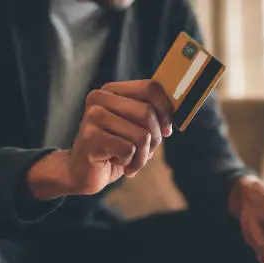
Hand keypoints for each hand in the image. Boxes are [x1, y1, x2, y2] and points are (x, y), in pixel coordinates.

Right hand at [27, 80, 172, 199]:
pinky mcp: (90, 138)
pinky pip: (129, 150)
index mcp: (112, 91)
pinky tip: (117, 163)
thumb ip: (153, 115)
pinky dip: (130, 163)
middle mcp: (99, 98)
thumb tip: (180, 109)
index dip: (166, 111)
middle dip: (155, 139)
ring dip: (142, 156)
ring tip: (130, 161)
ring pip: (141, 135)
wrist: (83, 173)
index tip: (166, 130)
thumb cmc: (115, 150)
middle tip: (145, 151)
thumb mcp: (137, 129)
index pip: (151, 88)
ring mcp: (92, 117)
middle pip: (147, 113)